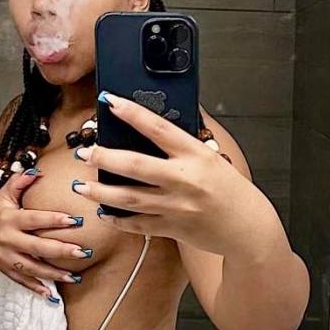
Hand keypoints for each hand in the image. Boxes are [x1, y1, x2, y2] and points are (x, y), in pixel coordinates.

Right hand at [0, 169, 89, 298]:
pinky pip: (23, 281)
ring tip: (74, 277)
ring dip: (53, 274)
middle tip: (82, 252)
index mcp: (9, 219)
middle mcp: (7, 240)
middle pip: (37, 247)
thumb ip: (19, 182)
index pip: (34, 219)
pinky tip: (52, 294)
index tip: (74, 220)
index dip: (53, 220)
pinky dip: (36, 288)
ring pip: (32, 268)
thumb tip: (36, 170)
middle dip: (60, 250)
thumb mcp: (2, 196)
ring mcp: (6, 258)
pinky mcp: (7, 270)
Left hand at [71, 92, 255, 254]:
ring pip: (129, 197)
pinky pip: (137, 224)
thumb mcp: (213, 157)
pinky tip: (103, 212)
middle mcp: (183, 179)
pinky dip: (117, 219)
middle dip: (104, 157)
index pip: (158, 128)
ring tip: (80, 185)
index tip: (110, 101)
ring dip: (100, 191)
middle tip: (85, 152)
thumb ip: (189, 138)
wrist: (248, 228)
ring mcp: (175, 206)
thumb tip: (172, 111)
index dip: (132, 112)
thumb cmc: (231, 191)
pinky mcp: (171, 228)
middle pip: (135, 165)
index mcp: (195, 155)